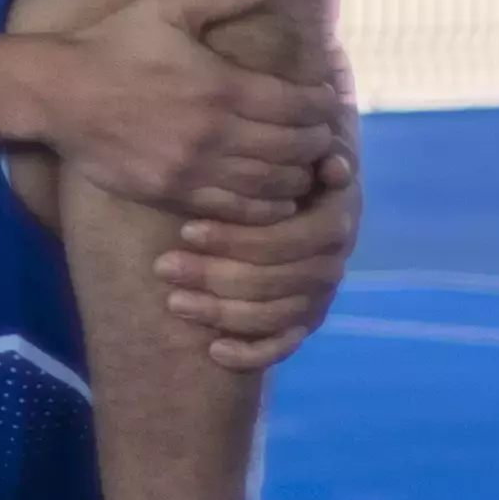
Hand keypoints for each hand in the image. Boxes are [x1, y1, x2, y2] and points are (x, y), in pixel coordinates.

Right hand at [25, 0, 345, 216]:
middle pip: (292, 148)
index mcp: (220, 85)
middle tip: (324, 137)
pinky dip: (265, 209)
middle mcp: (214, 131)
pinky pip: (234, 209)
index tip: (328, 101)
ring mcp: (193, 167)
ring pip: (270, 185)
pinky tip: (277, 200)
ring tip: (307, 168)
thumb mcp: (166, 4)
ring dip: (299, 178)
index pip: (297, 105)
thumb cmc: (112, 43)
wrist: (54, 91)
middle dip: (317, 143)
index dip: (322, 106)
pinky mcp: (171, 193)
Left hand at [159, 138, 359, 372]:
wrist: (290, 189)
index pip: (294, 239)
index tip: (185, 229)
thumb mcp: (292, 148)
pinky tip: (214, 351)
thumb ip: (307, 146)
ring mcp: (319, 294)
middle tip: (163, 266)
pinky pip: (284, 345)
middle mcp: (332, 261)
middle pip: (282, 281)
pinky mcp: (303, 320)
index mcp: (335, 219)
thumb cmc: (278, 163)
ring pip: (278, 315)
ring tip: (173, 301)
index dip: (241, 239)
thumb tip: (334, 159)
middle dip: (218, 276)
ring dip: (224, 313)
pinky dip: (253, 353)